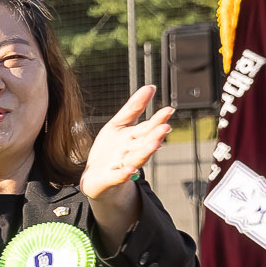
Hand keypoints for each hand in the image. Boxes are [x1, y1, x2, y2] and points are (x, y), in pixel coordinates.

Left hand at [80, 84, 172, 244]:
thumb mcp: (117, 125)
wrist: (96, 178)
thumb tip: (150, 87)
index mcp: (133, 138)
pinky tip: (130, 169)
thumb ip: (134, 108)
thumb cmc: (109, 151)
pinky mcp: (110, 179)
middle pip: (145, 142)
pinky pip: (119, 176)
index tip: (169, 109)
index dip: (157, 119)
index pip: (147, 127)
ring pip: (136, 158)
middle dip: (155, 135)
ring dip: (146, 151)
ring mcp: (122, 165)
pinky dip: (125, 173)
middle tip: (166, 127)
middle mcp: (130, 151)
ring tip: (155, 144)